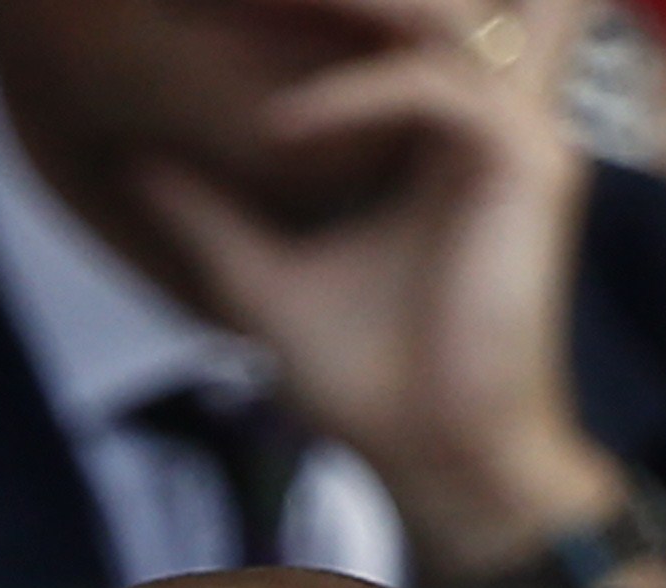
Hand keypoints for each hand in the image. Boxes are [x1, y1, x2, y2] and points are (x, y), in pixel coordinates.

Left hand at [128, 0, 624, 587]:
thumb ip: (207, 212)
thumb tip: (134, 157)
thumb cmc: (373, 388)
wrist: (443, 465)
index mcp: (443, 137)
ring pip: (429, 17)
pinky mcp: (531, 165)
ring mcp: (520, 135)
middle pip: (412, 3)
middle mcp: (492, 120)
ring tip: (233, 7)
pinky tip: (278, 127)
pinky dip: (350, 96)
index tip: (203, 12)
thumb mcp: (258, 278)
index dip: (304, 10)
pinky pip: (432, 89)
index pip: (382, 28)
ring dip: (333, 5)